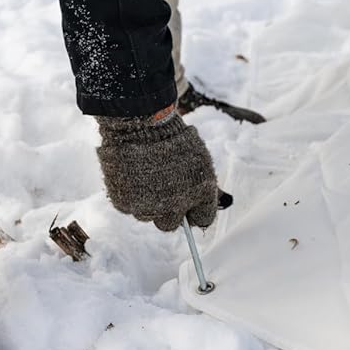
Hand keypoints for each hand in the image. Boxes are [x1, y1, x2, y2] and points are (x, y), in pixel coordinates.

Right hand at [96, 109, 217, 231]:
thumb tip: (224, 201)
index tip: (190, 204)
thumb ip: (209, 186)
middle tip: (163, 189)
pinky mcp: (125, 205)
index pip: (203, 219)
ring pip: (148, 215)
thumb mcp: (200, 159)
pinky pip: (129, 207)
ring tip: (145, 176)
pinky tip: (132, 176)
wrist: (140, 126)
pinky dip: (130, 195)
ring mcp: (148, 209)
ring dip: (147, 202)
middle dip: (169, 211)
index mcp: (200, 197)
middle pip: (171, 224)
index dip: (196, 211)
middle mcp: (175, 209)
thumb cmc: (173, 138)